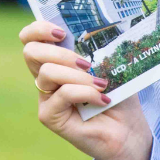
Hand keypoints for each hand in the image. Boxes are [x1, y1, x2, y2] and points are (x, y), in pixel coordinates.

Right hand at [20, 20, 148, 159]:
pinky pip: (62, 94)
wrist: (128, 130)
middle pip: (31, 52)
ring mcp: (46, 97)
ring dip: (78, 75)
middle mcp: (47, 77)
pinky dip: (85, 93)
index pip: (31, 38)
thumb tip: (96, 30)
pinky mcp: (49, 116)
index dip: (37, 29)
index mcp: (58, 61)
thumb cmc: (121, 96)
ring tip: (101, 84)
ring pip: (47, 72)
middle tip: (86, 62)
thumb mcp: (111, 65)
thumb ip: (98, 48)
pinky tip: (102, 99)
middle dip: (60, 52)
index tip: (61, 32)